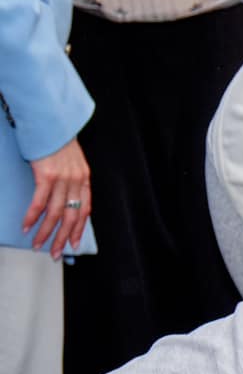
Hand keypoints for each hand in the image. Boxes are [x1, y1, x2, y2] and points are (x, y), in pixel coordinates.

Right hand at [23, 136, 89, 257]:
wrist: (49, 119)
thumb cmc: (56, 139)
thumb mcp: (71, 160)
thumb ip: (70, 178)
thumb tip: (62, 197)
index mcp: (84, 178)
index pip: (85, 209)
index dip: (79, 229)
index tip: (74, 244)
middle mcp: (76, 180)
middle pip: (71, 217)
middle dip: (63, 238)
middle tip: (56, 253)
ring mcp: (62, 179)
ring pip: (55, 214)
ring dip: (45, 232)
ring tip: (37, 245)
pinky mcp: (46, 175)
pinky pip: (39, 202)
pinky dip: (32, 217)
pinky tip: (26, 226)